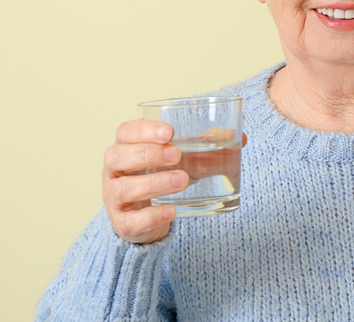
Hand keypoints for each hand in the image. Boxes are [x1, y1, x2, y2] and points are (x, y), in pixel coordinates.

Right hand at [102, 120, 246, 243]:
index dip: (144, 130)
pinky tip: (171, 212)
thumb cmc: (162, 177)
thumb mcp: (183, 160)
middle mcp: (114, 170)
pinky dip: (151, 216)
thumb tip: (239, 136)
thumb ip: (208, 147)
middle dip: (148, 154)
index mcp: (126, 147)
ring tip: (183, 180)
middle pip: (118, 156)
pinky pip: (131, 220)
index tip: (170, 132)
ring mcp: (114, 198)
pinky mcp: (122, 223)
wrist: (146, 218)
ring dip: (154, 183)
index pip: (125, 132)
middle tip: (178, 155)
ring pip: (124, 188)